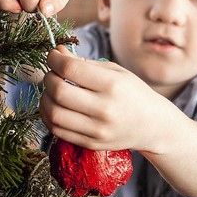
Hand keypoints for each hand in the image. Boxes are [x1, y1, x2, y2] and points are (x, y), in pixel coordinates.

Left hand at [39, 46, 163, 150]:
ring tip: (50, 91)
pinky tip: (53, 106)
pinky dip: (48, 116)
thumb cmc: (133, 93)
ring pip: (54, 113)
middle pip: (59, 91)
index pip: (71, 69)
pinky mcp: (91, 143)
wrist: (153, 125)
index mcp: (112, 85)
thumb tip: (58, 52)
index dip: (54, 59)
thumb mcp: (114, 71)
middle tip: (52, 73)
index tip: (53, 56)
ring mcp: (97, 130)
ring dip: (44, 98)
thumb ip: (84, 62)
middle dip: (48, 78)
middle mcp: (104, 109)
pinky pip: (57, 130)